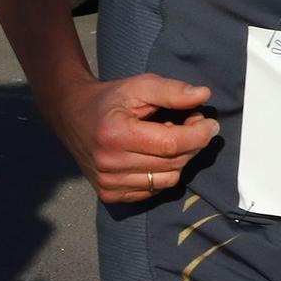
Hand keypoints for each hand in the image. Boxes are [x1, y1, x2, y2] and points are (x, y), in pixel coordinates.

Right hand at [49, 73, 219, 203]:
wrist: (70, 114)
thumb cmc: (108, 99)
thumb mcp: (137, 86)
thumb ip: (170, 90)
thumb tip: (204, 95)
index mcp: (115, 134)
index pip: (171, 143)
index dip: (198, 134)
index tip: (210, 123)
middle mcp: (109, 163)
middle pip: (173, 162)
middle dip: (191, 143)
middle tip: (191, 125)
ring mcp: (108, 183)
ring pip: (168, 179)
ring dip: (178, 160)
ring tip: (168, 140)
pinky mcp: (110, 194)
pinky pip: (154, 190)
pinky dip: (162, 173)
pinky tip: (154, 156)